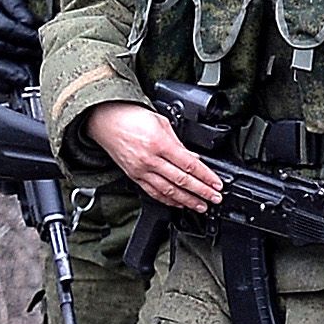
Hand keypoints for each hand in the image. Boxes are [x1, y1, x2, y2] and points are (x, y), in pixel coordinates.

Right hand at [85, 99, 222, 212]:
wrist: (106, 121)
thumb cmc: (132, 117)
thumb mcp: (162, 122)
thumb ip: (179, 143)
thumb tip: (193, 158)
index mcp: (160, 144)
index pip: (189, 165)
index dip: (206, 177)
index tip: (217, 184)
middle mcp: (150, 160)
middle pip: (182, 181)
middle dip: (201, 192)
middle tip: (215, 199)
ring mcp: (141, 170)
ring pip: (168, 191)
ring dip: (187, 201)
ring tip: (200, 206)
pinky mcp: (134, 176)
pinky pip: (153, 192)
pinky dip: (167, 200)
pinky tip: (178, 203)